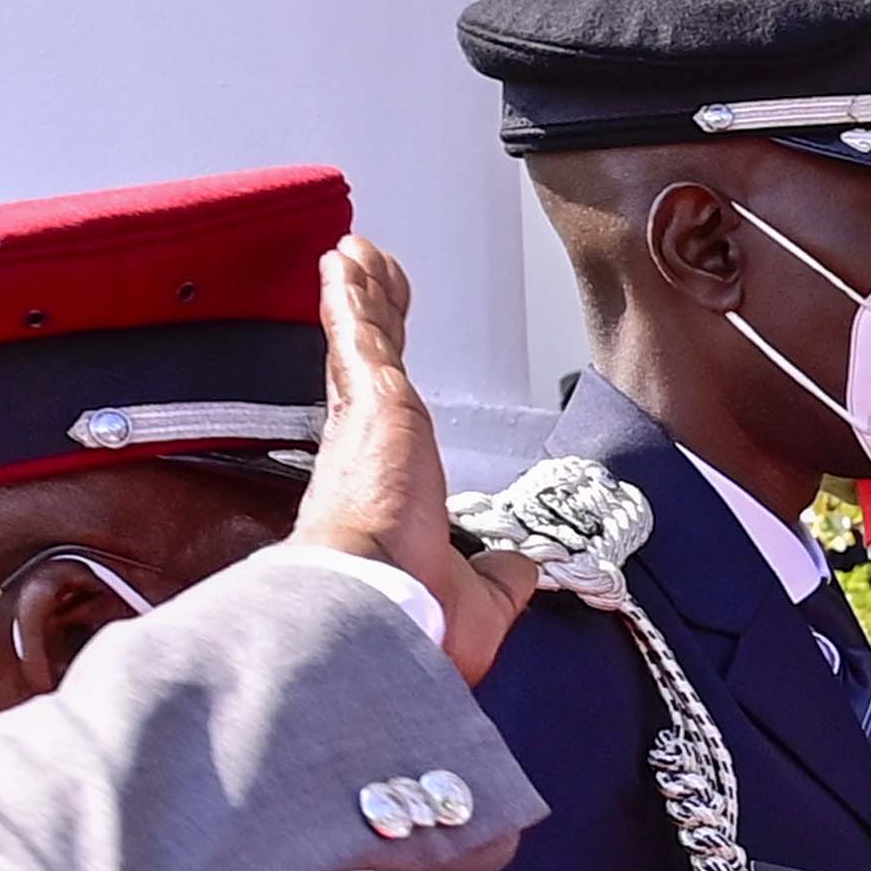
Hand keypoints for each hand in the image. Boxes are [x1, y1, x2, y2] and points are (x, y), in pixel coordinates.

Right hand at [297, 238, 535, 680]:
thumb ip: (500, 577)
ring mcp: (364, 421)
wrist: (380, 609)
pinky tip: (347, 262)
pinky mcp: (371, 401)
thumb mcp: (480, 599)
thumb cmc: (409, 614)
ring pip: (365, 339)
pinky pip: (361, 333)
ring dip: (364, 294)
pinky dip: (354, 296)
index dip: (381, 382)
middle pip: (367, 365)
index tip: (382, 360)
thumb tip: (522, 569)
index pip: (381, 418)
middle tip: (367, 279)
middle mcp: (363, 451)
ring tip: (359, 255)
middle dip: (370, 319)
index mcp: (382, 492)